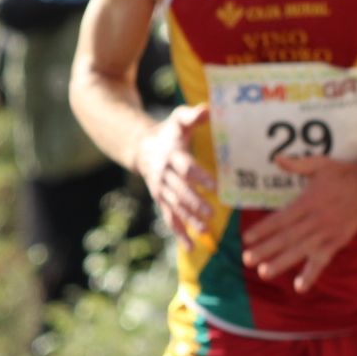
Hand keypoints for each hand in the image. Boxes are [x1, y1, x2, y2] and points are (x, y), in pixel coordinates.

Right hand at [136, 103, 216, 243]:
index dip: (198, 176)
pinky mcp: (161, 200)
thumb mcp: (178, 119)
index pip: (185, 167)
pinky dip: (179, 233)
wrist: (142, 148)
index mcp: (171, 155)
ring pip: (174, 207)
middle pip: (180, 191)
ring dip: (189, 220)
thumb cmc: (168, 132)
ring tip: (205, 231)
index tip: (214, 186)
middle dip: (194, 203)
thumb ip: (192, 116)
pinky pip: (169, 218)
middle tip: (211, 214)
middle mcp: (164, 175)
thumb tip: (208, 109)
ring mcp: (161, 190)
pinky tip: (190, 246)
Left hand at [239, 154, 356, 292]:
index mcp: (308, 202)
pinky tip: (299, 287)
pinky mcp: (336, 242)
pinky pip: (322, 261)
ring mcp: (326, 234)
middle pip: (287, 237)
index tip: (247, 238)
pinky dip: (311, 274)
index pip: (281, 219)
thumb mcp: (320, 163)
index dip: (263, 229)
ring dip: (281, 263)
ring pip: (300, 251)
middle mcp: (316, 220)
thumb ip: (297, 164)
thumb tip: (277, 158)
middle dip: (266, 249)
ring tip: (264, 273)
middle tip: (247, 260)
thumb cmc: (343, 173)